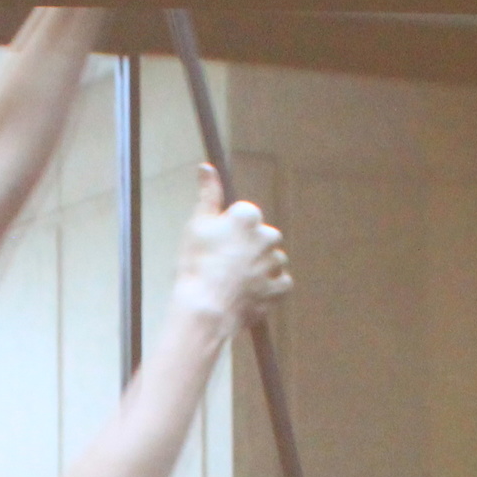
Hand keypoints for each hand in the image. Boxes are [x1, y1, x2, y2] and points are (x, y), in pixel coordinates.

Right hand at [169, 165, 290, 332]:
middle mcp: (268, 235)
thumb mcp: (196, 225)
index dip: (229, 230)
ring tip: (235, 282)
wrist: (206, 309)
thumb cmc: (197, 265)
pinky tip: (249, 293)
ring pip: (271, 260)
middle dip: (248, 248)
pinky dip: (268, 288)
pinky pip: (279, 283)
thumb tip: (207, 167)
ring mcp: (275, 263)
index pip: (244, 215)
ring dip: (259, 267)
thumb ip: (208, 194)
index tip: (216, 245)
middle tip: (224, 266)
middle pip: (261, 237)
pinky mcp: (280, 288)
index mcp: (248, 216)